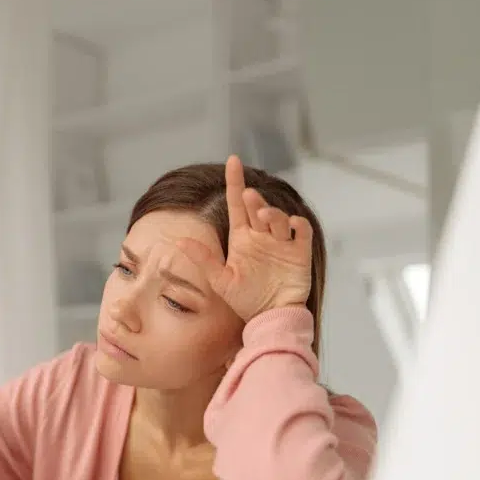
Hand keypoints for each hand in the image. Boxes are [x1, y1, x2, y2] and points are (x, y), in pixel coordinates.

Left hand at [177, 155, 311, 321]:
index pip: (236, 204)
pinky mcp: (299, 253)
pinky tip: (291, 224)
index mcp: (242, 238)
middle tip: (248, 197)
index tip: (233, 160)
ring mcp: (281, 243)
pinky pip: (301, 231)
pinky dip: (297, 224)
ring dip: (271, 212)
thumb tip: (177, 242)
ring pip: (277, 217)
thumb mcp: (220, 280)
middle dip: (253, 199)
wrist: (270, 319)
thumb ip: (203, 259)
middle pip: (256, 207)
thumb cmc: (245, 300)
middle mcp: (261, 236)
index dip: (235, 182)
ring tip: (263, 216)